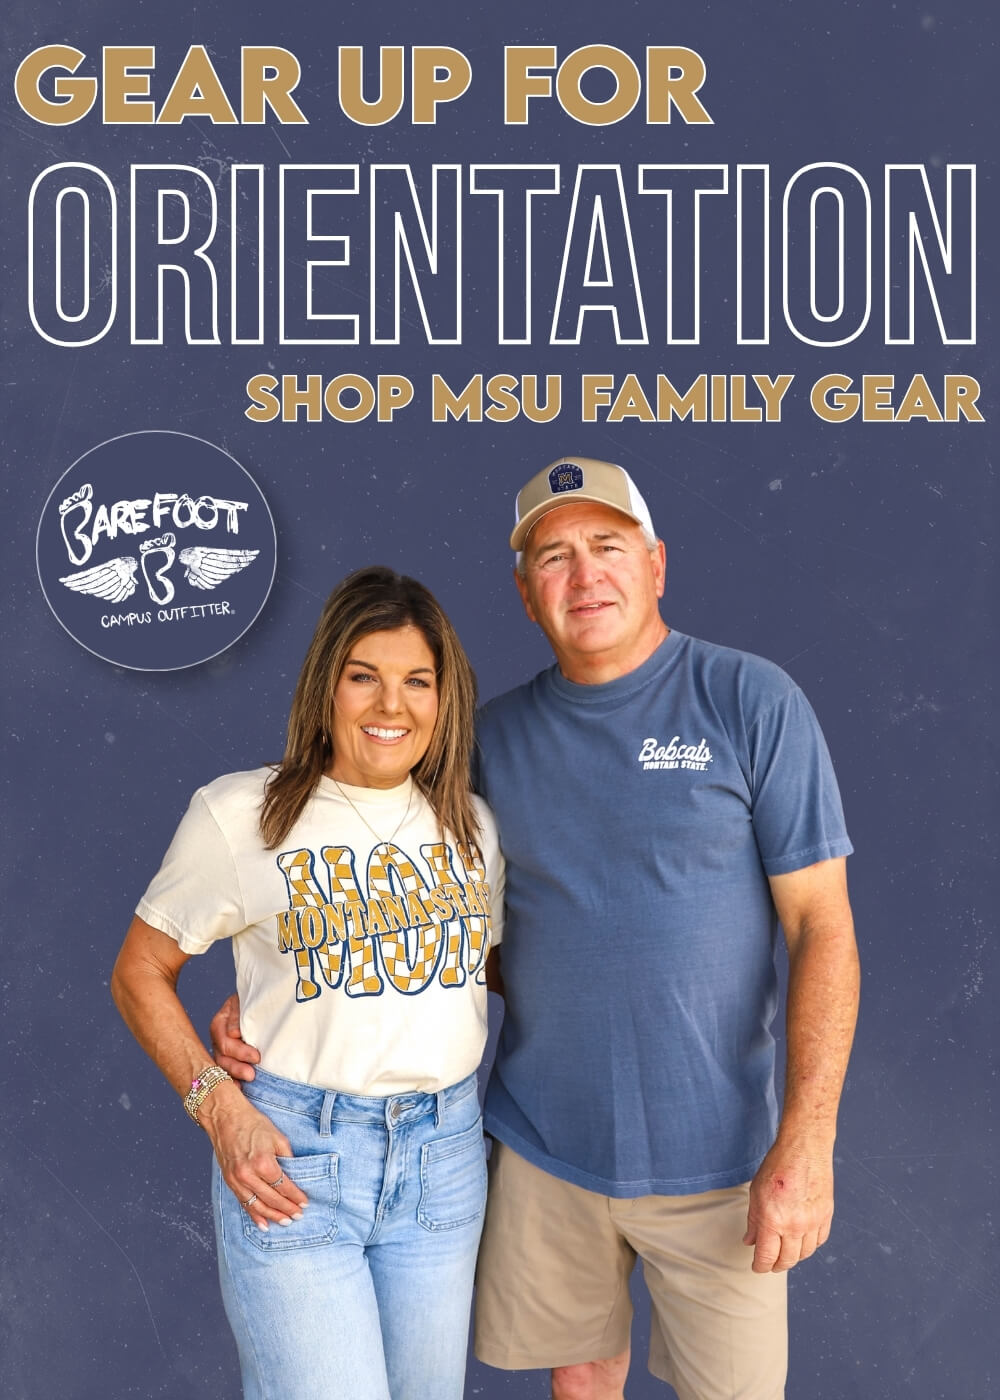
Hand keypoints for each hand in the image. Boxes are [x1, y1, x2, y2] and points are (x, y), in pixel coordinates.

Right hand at [200, 1084, 309, 1229]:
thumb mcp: (277, 1137)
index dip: (296, 1196)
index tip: (305, 1202)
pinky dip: (253, 1214)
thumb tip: (295, 1173)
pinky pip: (243, 1203)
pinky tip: (263, 1222)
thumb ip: (287, 1157)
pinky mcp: (229, 1181)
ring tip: (285, 1222)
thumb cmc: (252, 1123)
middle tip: (298, 1216)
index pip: (284, 1186)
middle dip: (287, 1209)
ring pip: (257, 1205)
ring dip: (272, 1216)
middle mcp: (249, 1174)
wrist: (225, 1117)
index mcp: (264, 1162)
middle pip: (272, 1199)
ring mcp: (237, 1180)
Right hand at [209, 993, 259, 1080]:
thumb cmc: (255, 1001)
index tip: (256, 1057)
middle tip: (252, 1075)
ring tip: (248, 1081)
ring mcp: (222, 1049)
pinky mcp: (230, 1058)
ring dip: (235, 1075)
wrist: (262, 1004)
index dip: (239, 1051)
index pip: (223, 1040)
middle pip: (221, 1056)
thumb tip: (233, 1033)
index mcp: (220, 1022)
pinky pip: (226, 1072)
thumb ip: (237, 1015)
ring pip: (222, 1066)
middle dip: (236, 1067)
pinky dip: (233, 1080)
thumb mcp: (245, 1002)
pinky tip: (240, 1087)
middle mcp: (218, 1037)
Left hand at [743, 1139, 833, 1272]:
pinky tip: (802, 1241)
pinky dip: (810, 1246)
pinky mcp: (826, 1215)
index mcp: (773, 1220)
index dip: (761, 1266)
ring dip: (794, 1257)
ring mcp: (813, 1222)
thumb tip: (750, 1242)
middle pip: (787, 1260)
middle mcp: (795, 1225)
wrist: (804, 1149)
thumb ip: (754, 1220)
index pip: (767, 1257)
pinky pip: (819, 1241)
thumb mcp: (756, 1192)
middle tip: (771, 1264)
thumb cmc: (777, 1166)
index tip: (758, 1267)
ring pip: (804, 1254)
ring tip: (785, 1253)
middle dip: (776, 1265)